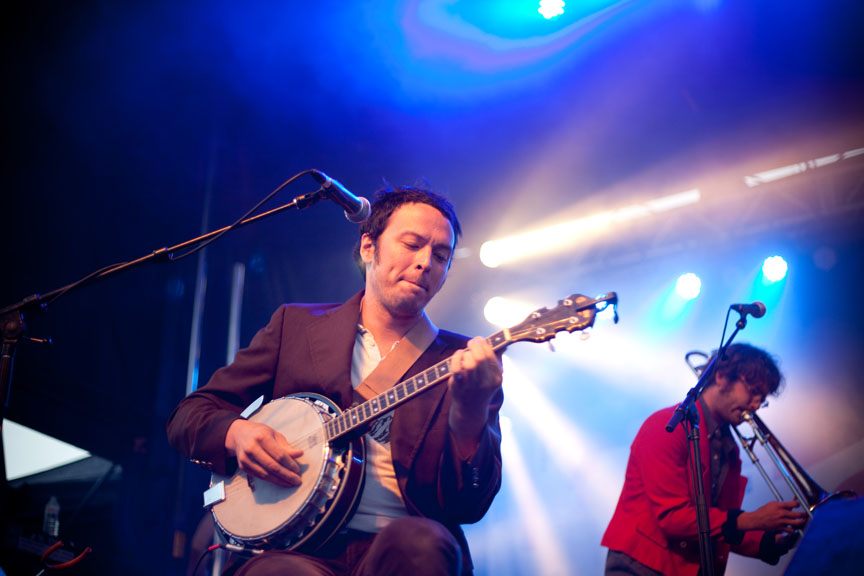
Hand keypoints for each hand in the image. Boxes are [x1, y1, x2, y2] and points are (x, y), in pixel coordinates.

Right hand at [225, 419, 303, 486]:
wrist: (240, 434)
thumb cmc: (261, 434)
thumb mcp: (274, 435)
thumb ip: (286, 446)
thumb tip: (300, 454)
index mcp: (262, 437)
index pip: (278, 454)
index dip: (289, 464)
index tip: (298, 470)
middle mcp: (252, 448)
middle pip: (272, 466)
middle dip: (286, 475)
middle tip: (297, 481)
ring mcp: (245, 458)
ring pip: (266, 474)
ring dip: (280, 480)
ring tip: (290, 483)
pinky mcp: (243, 467)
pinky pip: (259, 476)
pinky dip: (271, 480)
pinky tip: (280, 481)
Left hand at [448, 336, 503, 456]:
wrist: (471, 409)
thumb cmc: (481, 388)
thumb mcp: (492, 377)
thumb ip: (495, 361)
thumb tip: (502, 345)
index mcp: (496, 378)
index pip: (491, 356)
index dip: (484, 344)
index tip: (479, 339)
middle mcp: (486, 383)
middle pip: (480, 357)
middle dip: (474, 345)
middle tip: (470, 342)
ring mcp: (472, 386)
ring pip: (469, 362)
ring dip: (465, 352)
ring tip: (464, 352)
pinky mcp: (459, 387)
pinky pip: (456, 368)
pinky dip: (456, 358)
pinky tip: (457, 356)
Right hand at [737, 500, 807, 532]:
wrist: (756, 520)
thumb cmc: (763, 511)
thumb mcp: (772, 504)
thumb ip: (782, 504)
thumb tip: (792, 504)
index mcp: (779, 506)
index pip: (794, 504)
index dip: (798, 504)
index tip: (799, 505)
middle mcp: (781, 513)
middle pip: (798, 514)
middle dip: (804, 514)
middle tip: (807, 514)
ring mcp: (781, 521)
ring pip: (797, 523)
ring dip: (802, 522)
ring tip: (804, 521)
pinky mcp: (780, 528)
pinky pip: (791, 530)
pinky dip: (793, 529)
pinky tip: (794, 527)